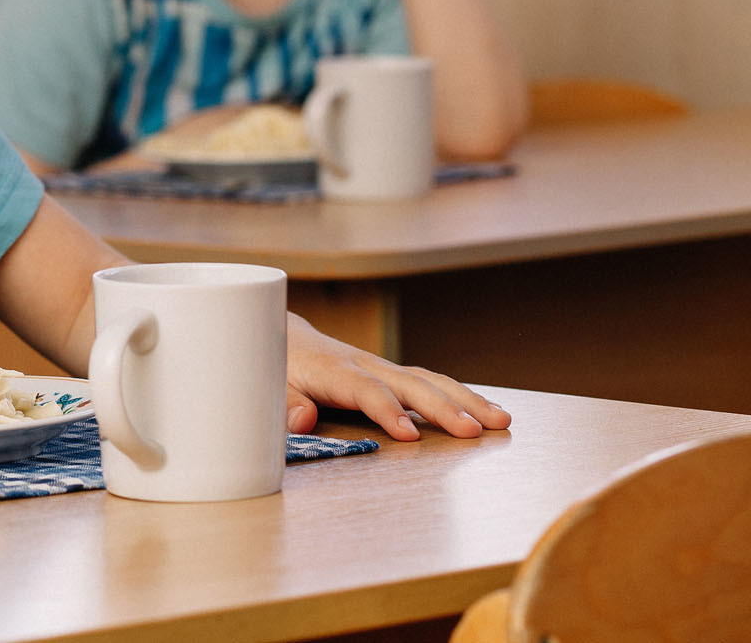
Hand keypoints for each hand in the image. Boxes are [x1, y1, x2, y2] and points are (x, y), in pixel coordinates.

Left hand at [283, 315, 510, 440]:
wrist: (281, 334)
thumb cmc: (273, 364)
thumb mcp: (268, 383)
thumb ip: (283, 403)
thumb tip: (302, 421)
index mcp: (330, 370)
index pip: (364, 389)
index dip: (387, 410)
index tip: (409, 436)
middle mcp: (362, 364)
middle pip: (408, 384)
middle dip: (443, 407)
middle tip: (475, 431)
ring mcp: (380, 367)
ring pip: (427, 380)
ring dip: (465, 400)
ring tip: (500, 421)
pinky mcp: (390, 374)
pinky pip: (428, 383)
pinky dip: (460, 396)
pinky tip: (488, 412)